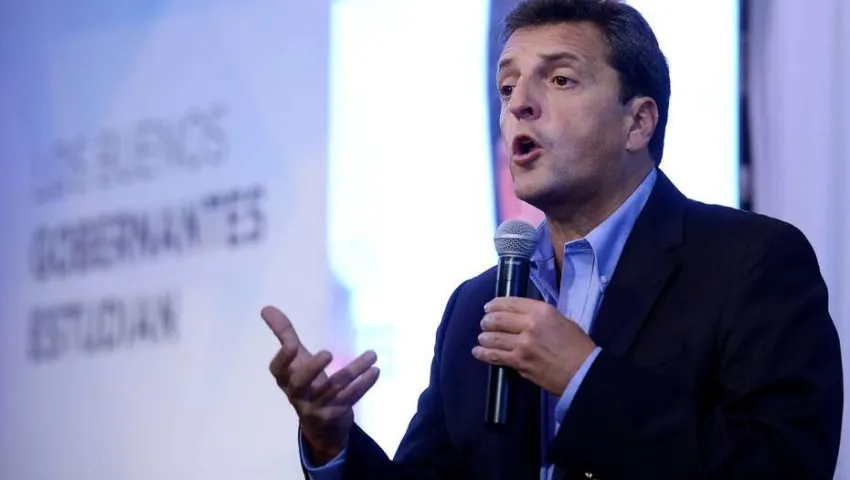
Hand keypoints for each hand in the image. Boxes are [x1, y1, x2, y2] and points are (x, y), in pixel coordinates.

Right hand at [261, 306, 379, 464]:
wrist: (322, 427)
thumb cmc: (307, 384)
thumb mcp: (297, 359)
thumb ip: (284, 334)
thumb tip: (266, 308)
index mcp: (286, 379)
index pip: (277, 370)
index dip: (283, 359)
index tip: (292, 344)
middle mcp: (298, 395)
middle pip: (300, 384)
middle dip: (312, 368)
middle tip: (328, 353)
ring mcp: (316, 407)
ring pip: (334, 388)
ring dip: (355, 369)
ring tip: (372, 354)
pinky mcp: (335, 414)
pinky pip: (350, 398)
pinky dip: (364, 384)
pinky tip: (375, 370)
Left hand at [472, 297, 595, 394]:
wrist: (584, 372)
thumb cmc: (577, 346)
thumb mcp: (561, 320)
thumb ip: (540, 316)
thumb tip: (521, 316)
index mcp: (541, 311)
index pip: (510, 303)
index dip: (495, 304)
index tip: (489, 307)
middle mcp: (529, 324)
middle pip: (497, 319)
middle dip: (487, 321)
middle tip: (484, 323)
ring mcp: (522, 345)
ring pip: (493, 338)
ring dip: (484, 337)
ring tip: (482, 338)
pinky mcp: (519, 362)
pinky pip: (495, 356)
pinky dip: (483, 353)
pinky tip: (478, 352)